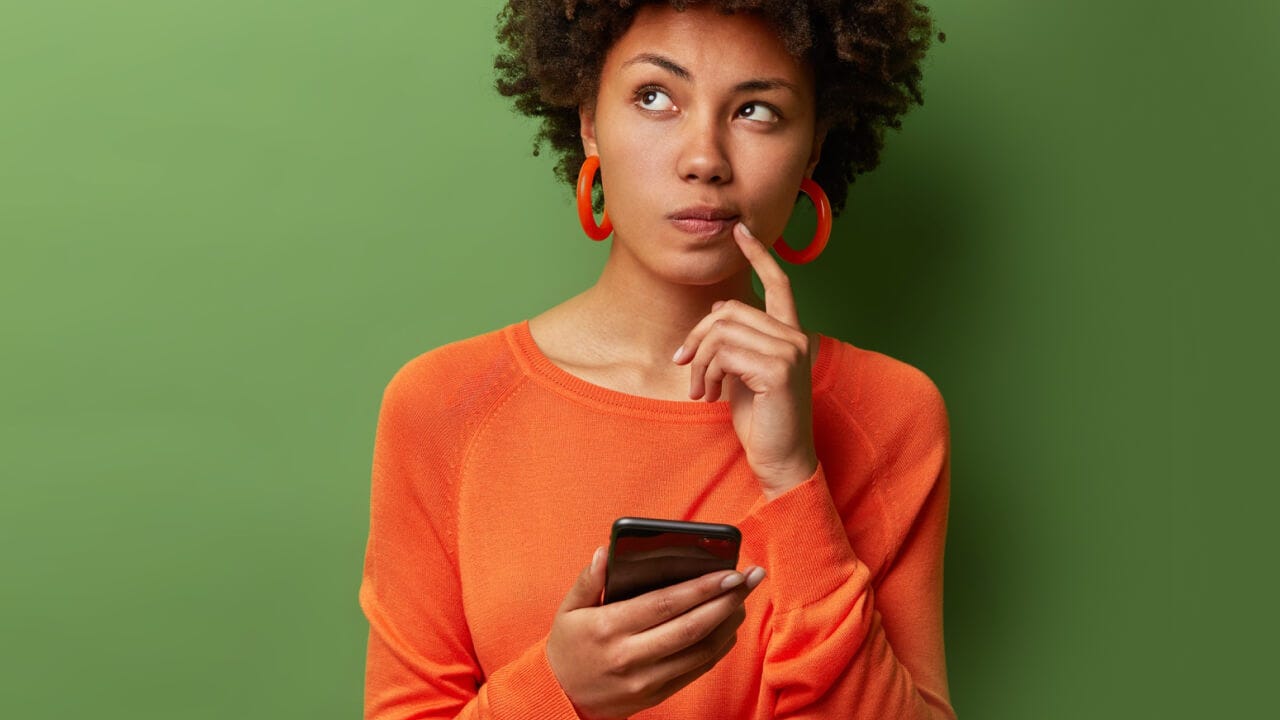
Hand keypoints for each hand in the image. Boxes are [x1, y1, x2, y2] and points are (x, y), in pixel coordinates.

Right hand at [546, 547, 766, 719]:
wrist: (562, 698)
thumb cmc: (568, 646)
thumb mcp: (568, 609)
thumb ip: (588, 580)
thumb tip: (604, 552)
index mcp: (609, 627)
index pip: (665, 604)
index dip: (701, 588)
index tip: (729, 571)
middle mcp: (630, 656)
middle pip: (691, 627)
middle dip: (726, 601)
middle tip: (750, 579)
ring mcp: (646, 680)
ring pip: (700, 651)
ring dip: (728, 625)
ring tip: (742, 600)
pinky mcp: (656, 695)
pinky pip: (696, 670)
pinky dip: (717, 648)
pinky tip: (727, 628)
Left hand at [673, 222, 818, 498]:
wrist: (780, 458)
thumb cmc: (762, 419)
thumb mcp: (743, 373)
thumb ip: (735, 343)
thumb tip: (713, 318)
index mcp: (790, 333)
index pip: (779, 283)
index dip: (759, 255)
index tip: (741, 230)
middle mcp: (796, 336)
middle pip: (728, 311)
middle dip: (697, 339)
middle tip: (686, 369)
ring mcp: (790, 351)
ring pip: (721, 332)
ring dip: (700, 363)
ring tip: (700, 390)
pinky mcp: (778, 369)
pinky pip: (724, 354)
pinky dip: (707, 375)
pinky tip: (710, 396)